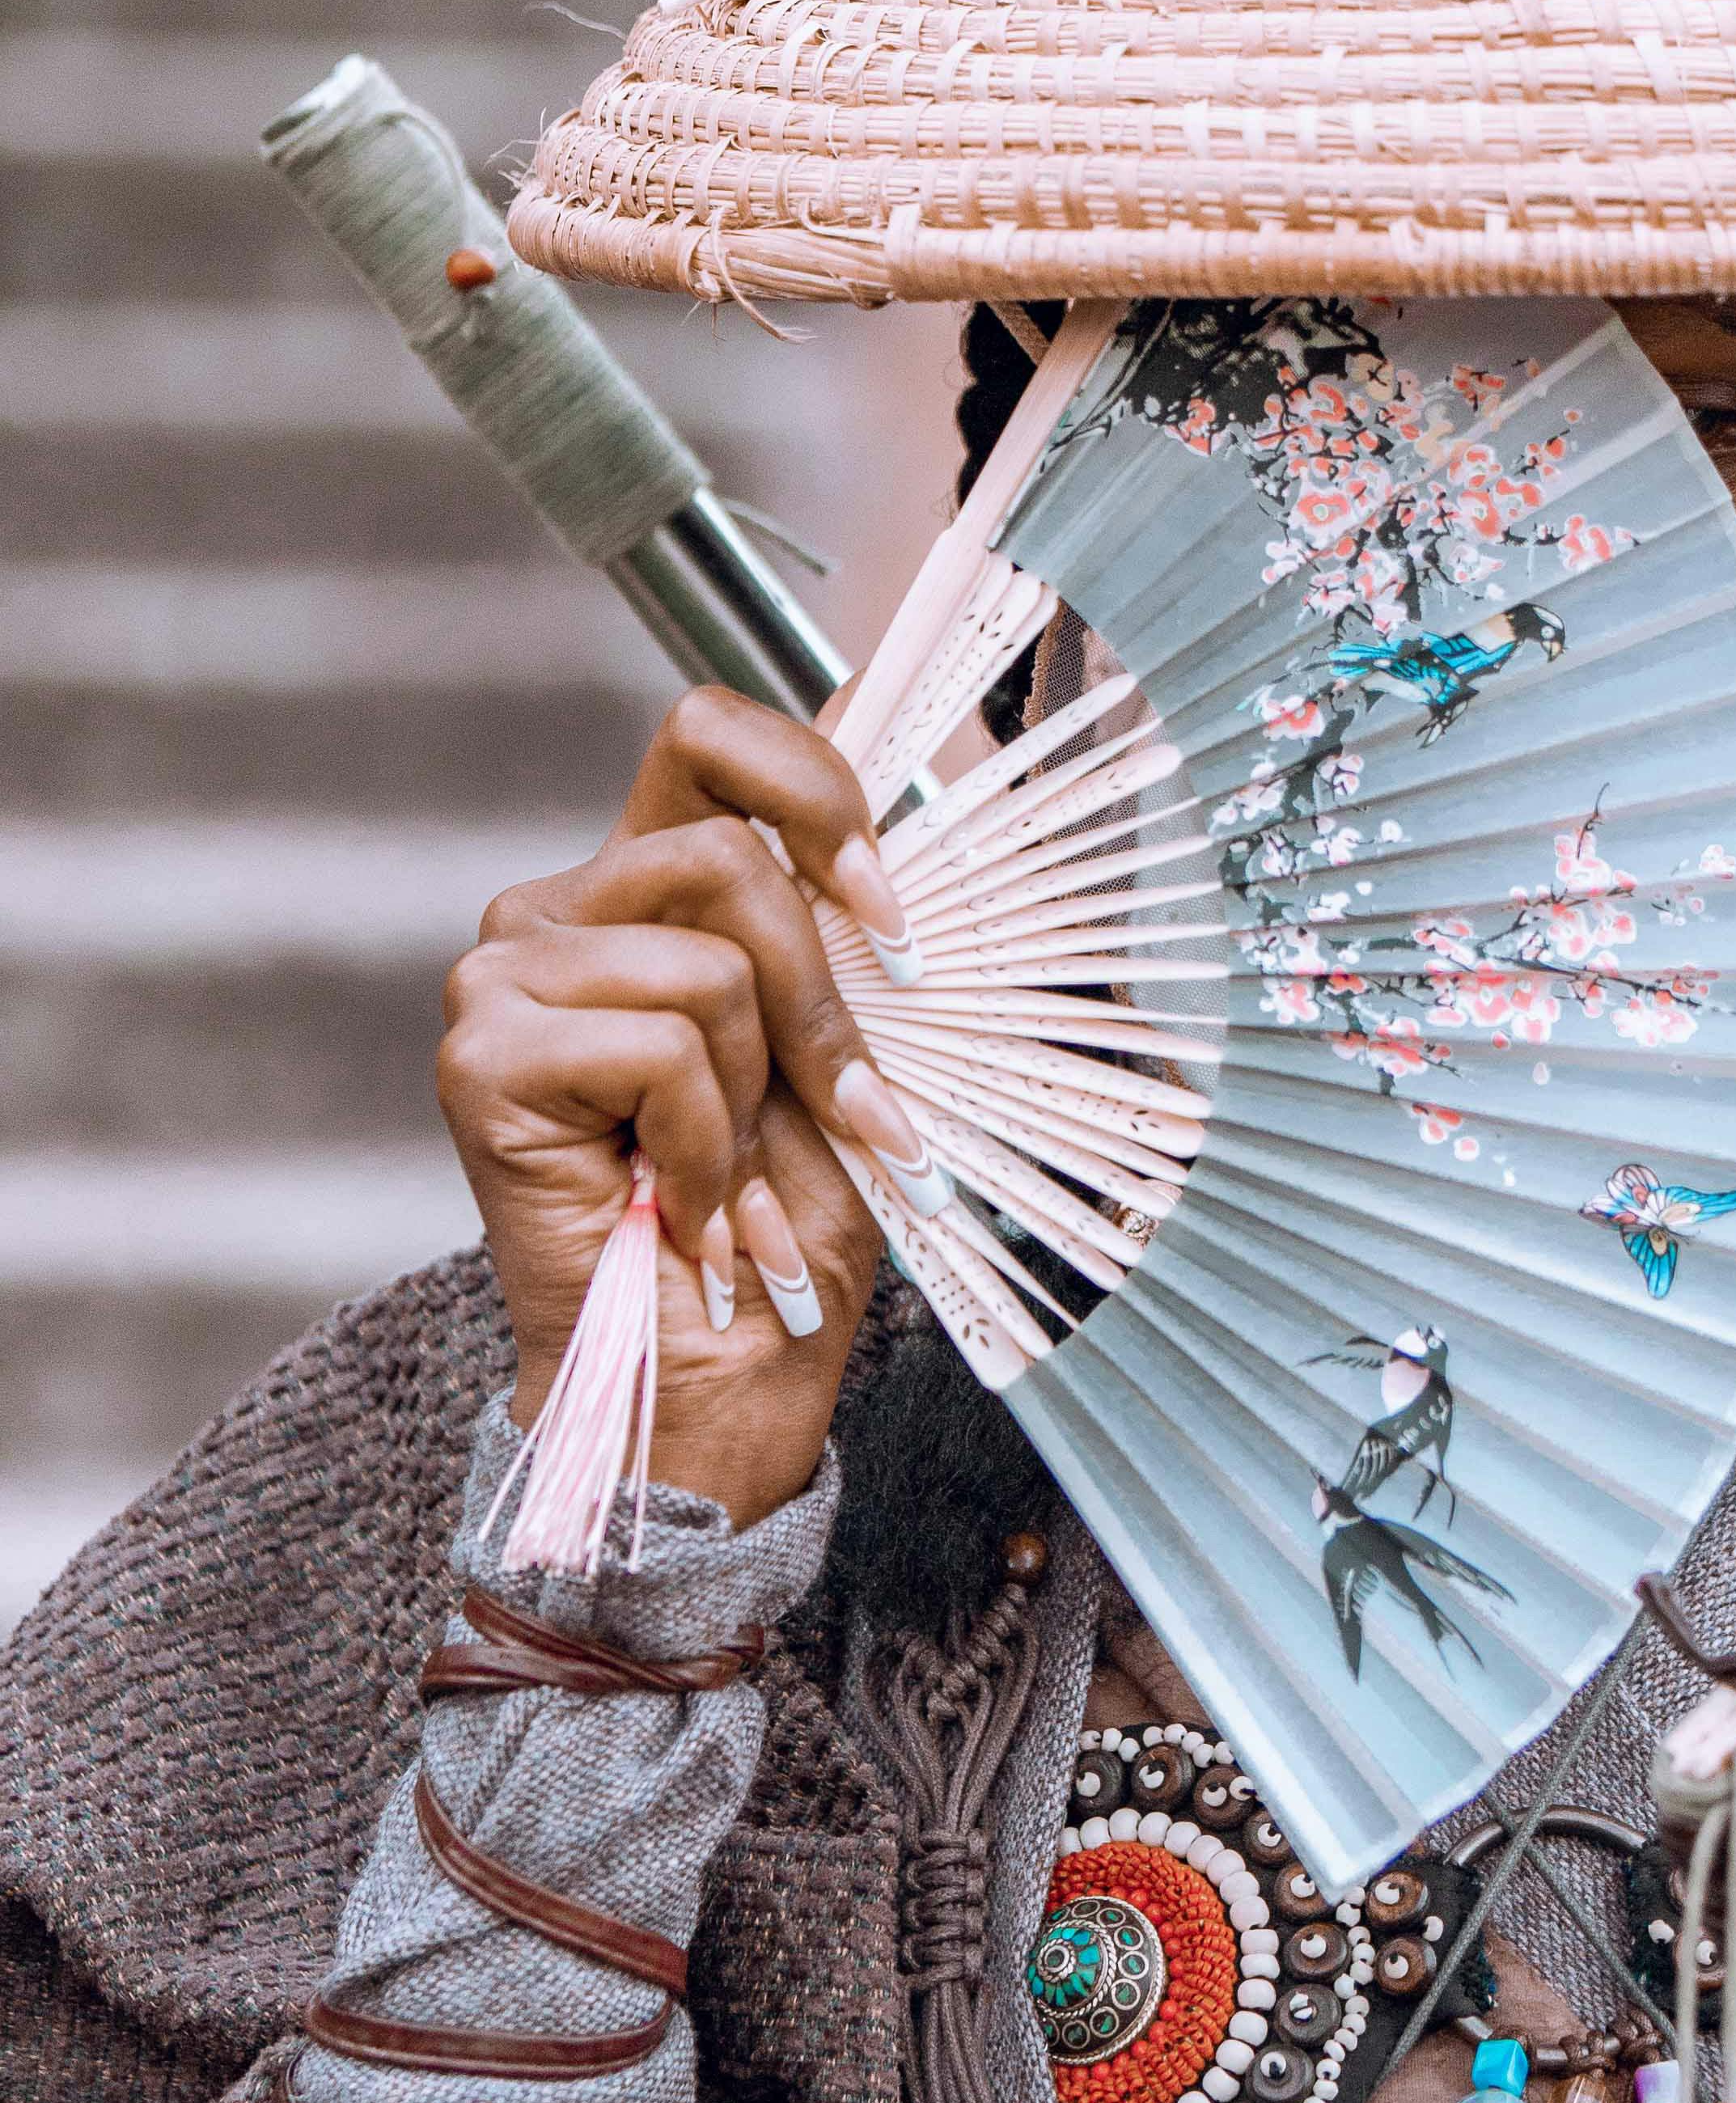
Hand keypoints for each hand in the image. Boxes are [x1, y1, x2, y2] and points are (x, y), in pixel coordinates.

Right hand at [438, 689, 929, 1528]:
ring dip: (755, 1096)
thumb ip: (838, 918)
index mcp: (646, 886)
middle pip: (729, 857)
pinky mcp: (479, 1051)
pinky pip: (661, 1046)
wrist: (720, 1372)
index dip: (813, 788)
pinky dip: (704, 1146)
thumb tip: (889, 760)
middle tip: (836, 1118)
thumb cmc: (788, 1217)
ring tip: (724, 1177)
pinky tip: (677, 1207)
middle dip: (819, 1006)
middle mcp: (560, 909)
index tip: (887, 909)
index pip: (710, 731)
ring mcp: (502, 974)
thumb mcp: (841, 1042)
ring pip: (710, 963)